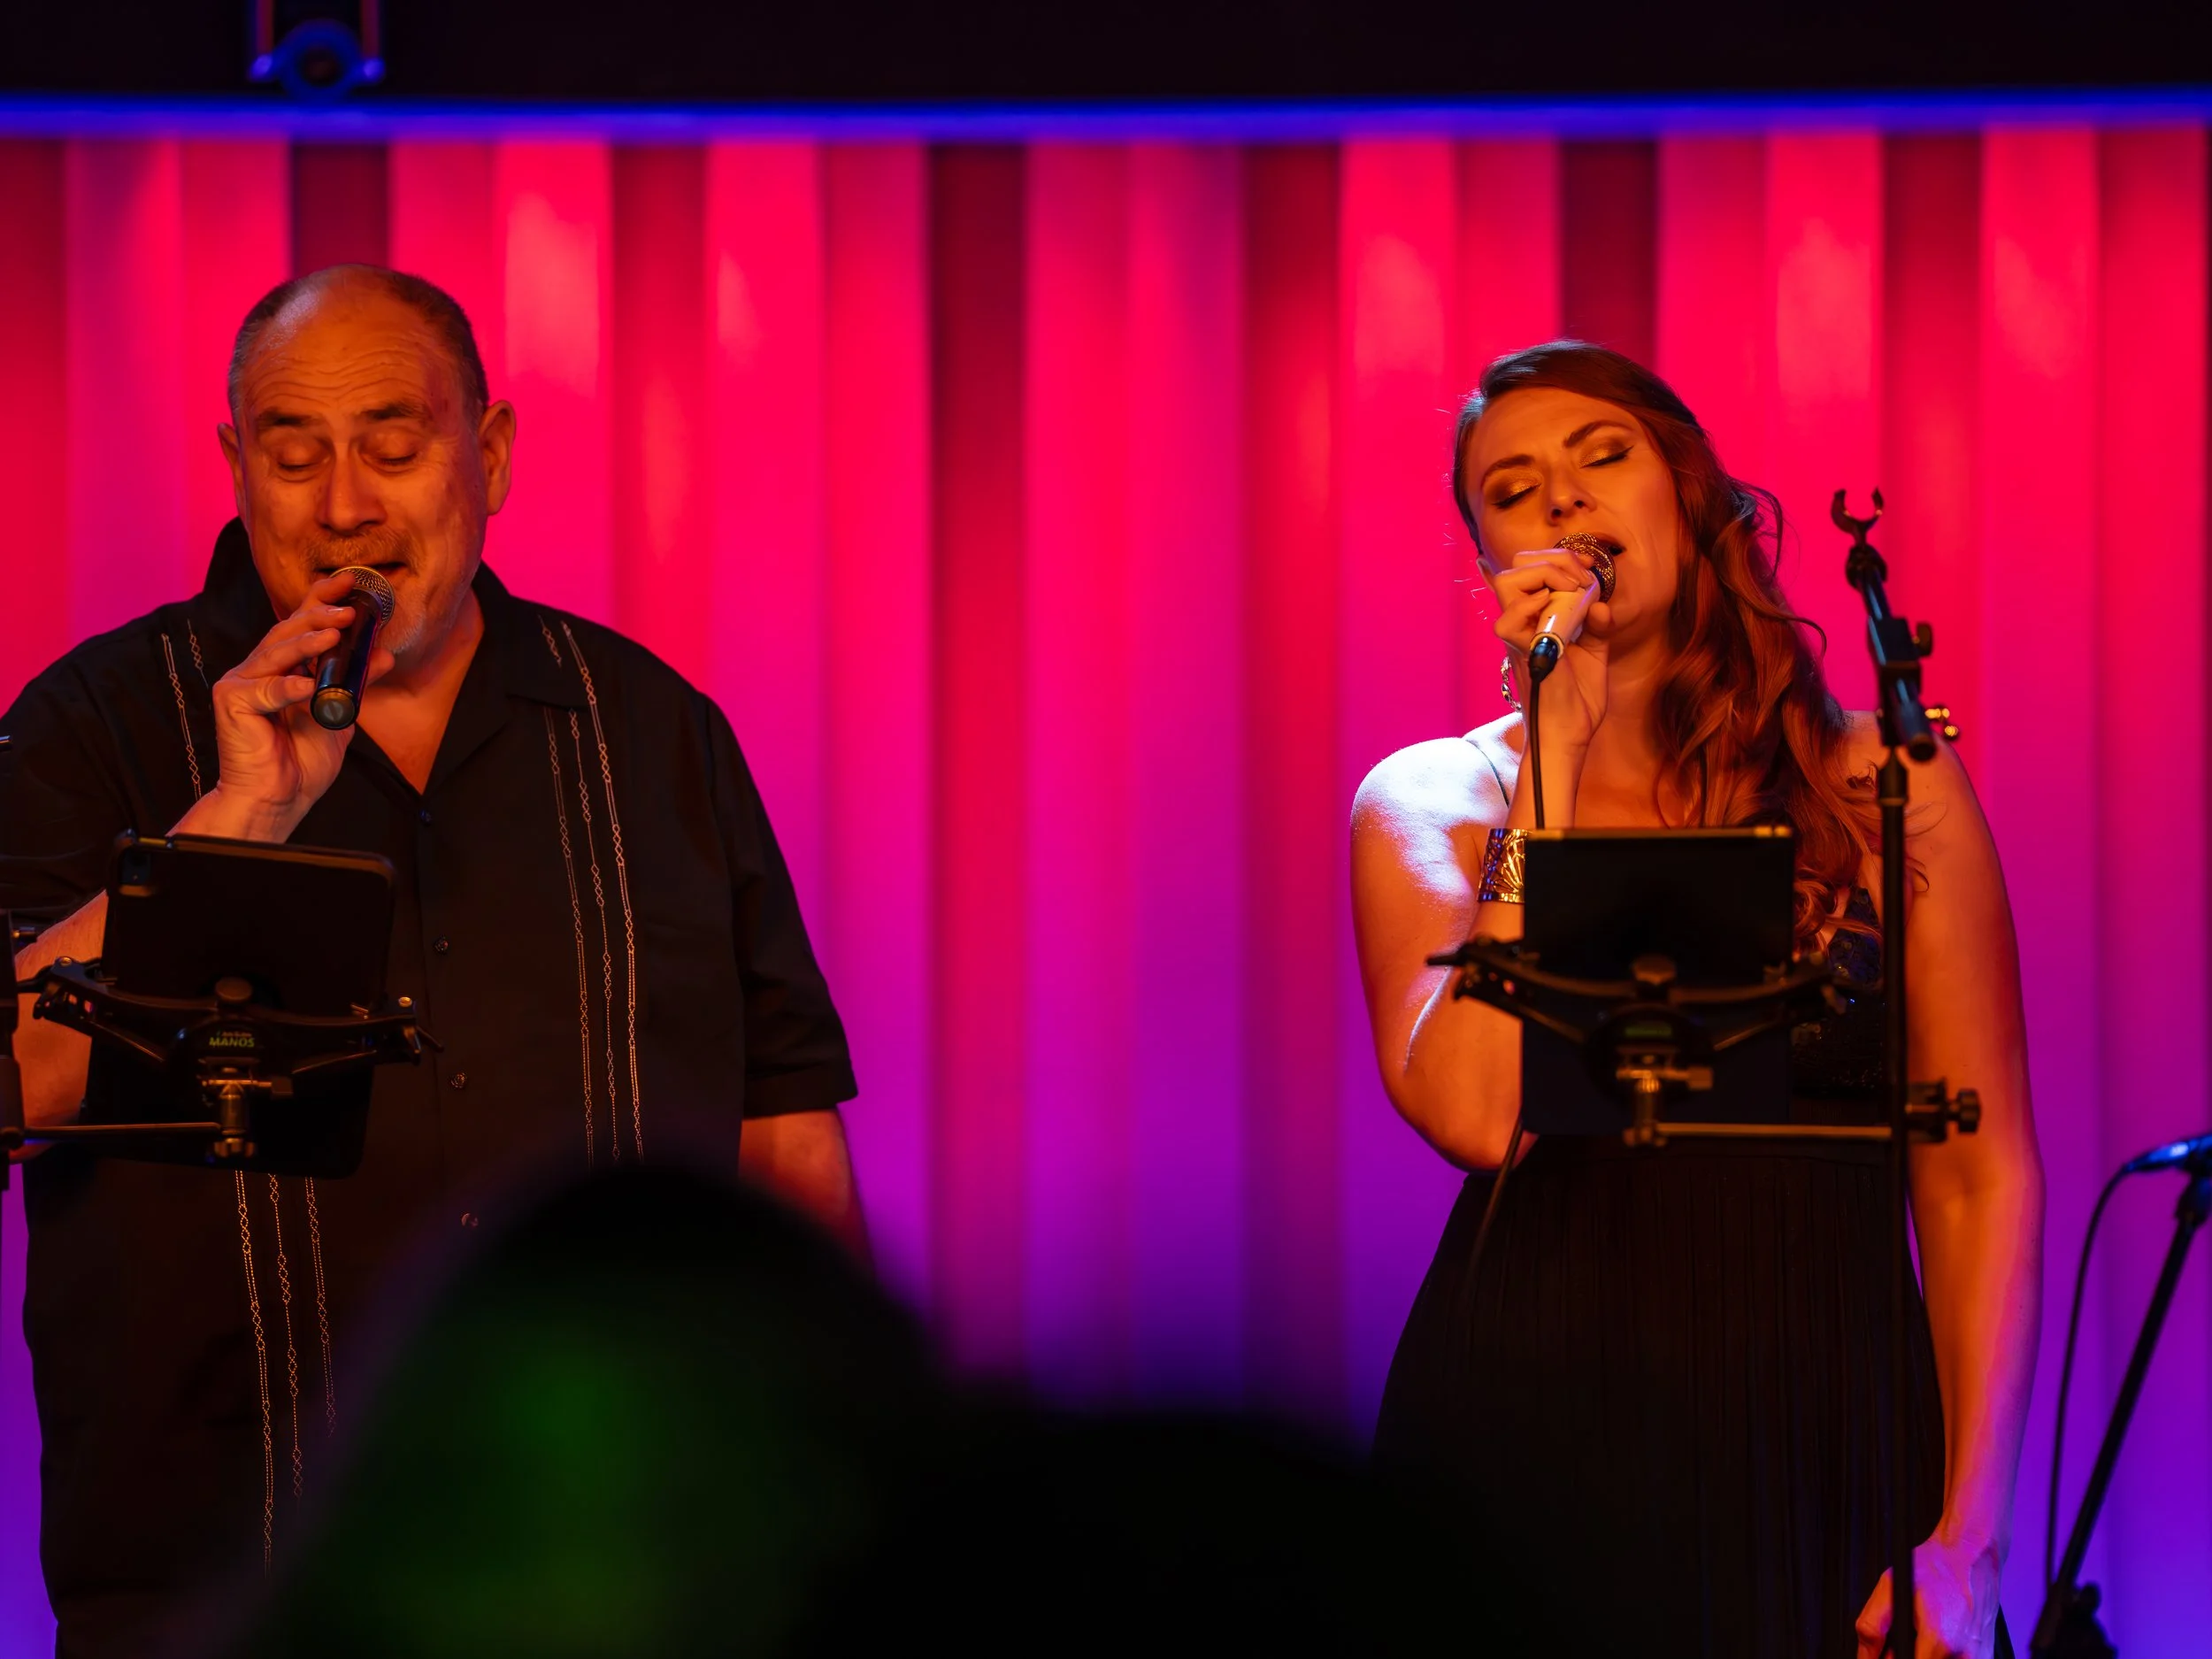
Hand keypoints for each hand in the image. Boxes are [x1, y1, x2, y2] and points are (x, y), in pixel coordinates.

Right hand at [184, 572, 392, 842]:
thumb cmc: (301, 762)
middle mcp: (259, 670)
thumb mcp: (340, 716)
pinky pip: (265, 691)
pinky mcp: (232, 703)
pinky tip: (308, 686)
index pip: (302, 625)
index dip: (323, 600)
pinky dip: (288, 688)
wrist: (278, 799)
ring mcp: (242, 684)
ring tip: (335, 632)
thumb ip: (356, 684)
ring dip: (307, 641)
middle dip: (319, 615)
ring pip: (276, 652)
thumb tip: (383, 654)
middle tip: (349, 608)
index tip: (351, 582)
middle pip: (288, 631)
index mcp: (284, 669)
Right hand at [1493, 547, 1609, 753]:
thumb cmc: (1577, 699)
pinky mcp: (1522, 653)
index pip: (1529, 570)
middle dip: (1554, 560)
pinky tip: (1559, 614)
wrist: (1570, 734)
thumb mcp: (1595, 652)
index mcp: (1536, 619)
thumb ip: (1597, 625)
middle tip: (1583, 580)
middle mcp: (1523, 623)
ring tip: (1574, 593)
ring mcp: (1519, 636)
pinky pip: (1508, 621)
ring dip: (1547, 576)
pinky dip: (1534, 607)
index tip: (1588, 569)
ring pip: (1509, 582)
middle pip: (1516, 567)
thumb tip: (1599, 603)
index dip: (1559, 558)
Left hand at [1854, 1534, 2003, 1658]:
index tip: (1888, 1650)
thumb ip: (1873, 1625)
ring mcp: (1978, 1658)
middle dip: (1907, 1654)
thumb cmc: (1937, 1567)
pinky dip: (1943, 1653)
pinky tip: (1939, 1635)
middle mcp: (1964, 1656)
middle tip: (1903, 1636)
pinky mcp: (1986, 1655)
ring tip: (1922, 1631)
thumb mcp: (1891, 1586)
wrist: (1972, 1556)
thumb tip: (1866, 1655)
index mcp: (1940, 1641)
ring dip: (1925, 1654)